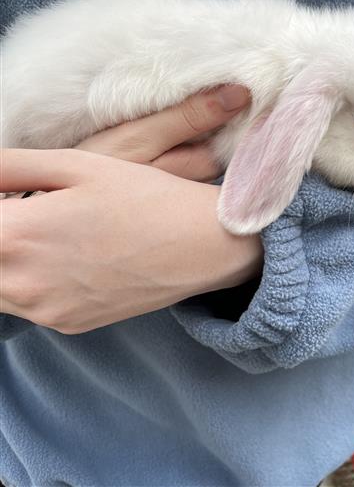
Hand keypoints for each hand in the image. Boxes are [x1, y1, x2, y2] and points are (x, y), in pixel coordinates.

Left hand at [0, 86, 262, 333]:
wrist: (199, 245)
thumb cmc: (142, 197)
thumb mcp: (76, 164)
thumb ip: (11, 167)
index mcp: (17, 235)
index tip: (11, 201)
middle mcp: (22, 283)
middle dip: (2, 235)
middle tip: (27, 214)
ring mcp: (45, 310)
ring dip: (6, 260)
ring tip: (44, 233)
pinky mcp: (67, 323)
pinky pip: (28, 305)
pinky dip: (31, 281)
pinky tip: (67, 258)